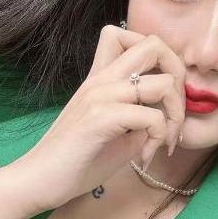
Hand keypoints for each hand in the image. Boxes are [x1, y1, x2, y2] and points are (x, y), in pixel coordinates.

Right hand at [20, 24, 185, 210]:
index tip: (161, 99)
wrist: (38, 181)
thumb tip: (167, 116)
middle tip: (173, 116)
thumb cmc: (75, 162)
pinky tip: (145, 157)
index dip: (160, 61)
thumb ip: (140, 117)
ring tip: (163, 142)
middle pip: (155, 45)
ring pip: (164, 82)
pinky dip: (158, 138)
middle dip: (179, 78)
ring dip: (174, 116)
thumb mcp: (116, 133)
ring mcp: (100, 95)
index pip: (130, 37)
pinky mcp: (100, 118)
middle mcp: (101, 79)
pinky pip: (152, 116)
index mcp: (101, 79)